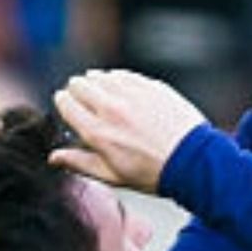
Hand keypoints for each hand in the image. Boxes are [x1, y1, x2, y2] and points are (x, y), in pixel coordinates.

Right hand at [50, 70, 209, 191]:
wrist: (197, 162)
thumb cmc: (155, 173)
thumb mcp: (114, 175)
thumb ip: (81, 163)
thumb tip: (53, 157)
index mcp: (98, 132)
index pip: (66, 103)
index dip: (64, 102)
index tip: (68, 104)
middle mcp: (112, 109)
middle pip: (79, 84)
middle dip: (78, 90)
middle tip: (85, 99)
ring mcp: (134, 95)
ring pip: (101, 75)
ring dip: (97, 82)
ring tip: (103, 93)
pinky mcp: (153, 87)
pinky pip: (125, 74)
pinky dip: (119, 79)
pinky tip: (122, 88)